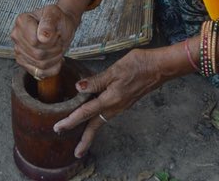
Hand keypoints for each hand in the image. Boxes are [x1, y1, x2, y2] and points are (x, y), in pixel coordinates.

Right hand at [11, 3, 80, 79]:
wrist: (59, 26)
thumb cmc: (57, 19)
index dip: (50, 40)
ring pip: (40, 65)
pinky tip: (56, 59)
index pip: (35, 42)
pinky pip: (40, 73)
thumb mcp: (55, 14)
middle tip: (58, 40)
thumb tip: (42, 38)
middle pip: (38, 54)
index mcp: (22, 21)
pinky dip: (53, 68)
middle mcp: (16, 36)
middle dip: (54, 49)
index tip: (55, 31)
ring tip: (57, 47)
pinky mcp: (23, 62)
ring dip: (55, 58)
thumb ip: (49, 23)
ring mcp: (18, 50)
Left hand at [54, 48, 173, 157]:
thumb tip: (78, 88)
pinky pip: (107, 114)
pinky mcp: (124, 102)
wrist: (160, 68)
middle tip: (76, 153)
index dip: (70, 120)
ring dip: (90, 131)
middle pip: (95, 126)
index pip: (86, 112)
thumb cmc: (139, 65)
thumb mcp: (115, 70)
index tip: (58, 128)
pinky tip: (94, 117)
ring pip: (101, 121)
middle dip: (85, 140)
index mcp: (110, 99)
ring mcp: (121, 106)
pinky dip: (98, 120)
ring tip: (81, 140)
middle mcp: (115, 107)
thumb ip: (96, 80)